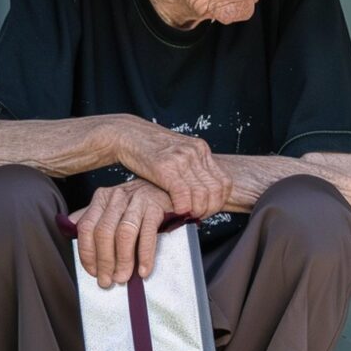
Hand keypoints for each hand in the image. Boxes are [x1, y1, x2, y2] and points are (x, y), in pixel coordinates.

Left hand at [70, 180, 173, 286]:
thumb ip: (92, 215)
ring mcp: (137, 201)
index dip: (87, 253)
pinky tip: (143, 270)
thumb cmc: (138, 202)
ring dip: (123, 260)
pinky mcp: (156, 208)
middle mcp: (117, 198)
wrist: (168, 188)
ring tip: (123, 277)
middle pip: (104, 232)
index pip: (87, 227)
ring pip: (124, 234)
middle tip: (108, 280)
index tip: (93, 271)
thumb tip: (70, 226)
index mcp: (102, 198)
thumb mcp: (112, 205)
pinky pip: (148, 234)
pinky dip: (145, 255)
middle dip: (104, 261)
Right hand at [115, 117, 231, 218]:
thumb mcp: (178, 155)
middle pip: (217, 190)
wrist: (126, 133)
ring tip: (186, 215)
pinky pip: (183, 194)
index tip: (207, 210)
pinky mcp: (165, 166)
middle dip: (209, 210)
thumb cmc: (149, 150)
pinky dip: (183, 207)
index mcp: (201, 149)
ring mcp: (181, 158)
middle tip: (197, 216)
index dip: (219, 202)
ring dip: (196, 211)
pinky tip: (177, 211)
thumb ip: (191, 171)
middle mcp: (195, 152)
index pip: (225, 183)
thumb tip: (201, 197)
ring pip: (202, 194)